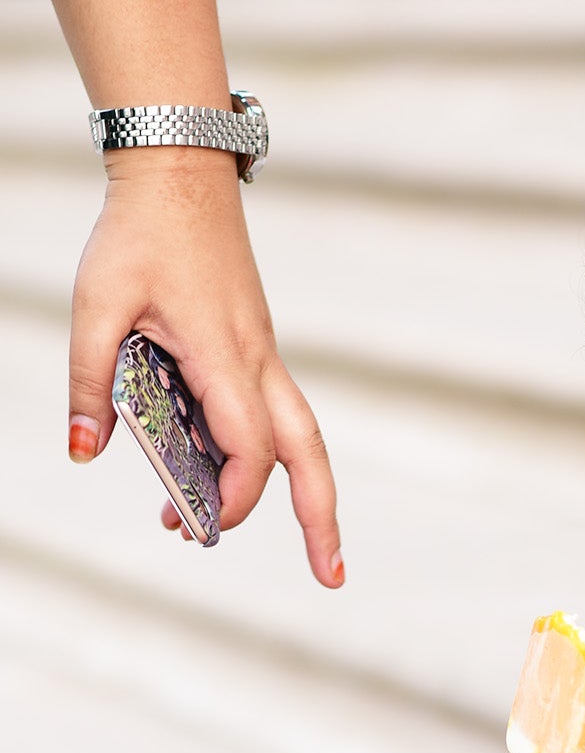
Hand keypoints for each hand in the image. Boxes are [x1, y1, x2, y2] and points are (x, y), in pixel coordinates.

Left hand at [68, 150, 342, 586]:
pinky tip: (209, 474)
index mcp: (224, 356)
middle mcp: (258, 363)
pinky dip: (257, 458)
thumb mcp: (96, 306)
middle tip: (332, 578)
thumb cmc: (138, 235)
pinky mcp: (253, 351)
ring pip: (302, 439)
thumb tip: (83, 452)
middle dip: (323, 521)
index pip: (248, 448)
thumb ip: (89, 382)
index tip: (193, 523)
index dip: (230, 497)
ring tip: (282, 542)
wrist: (179, 173)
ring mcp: (262, 358)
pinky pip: (269, 416)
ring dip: (304, 496)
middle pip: (309, 456)